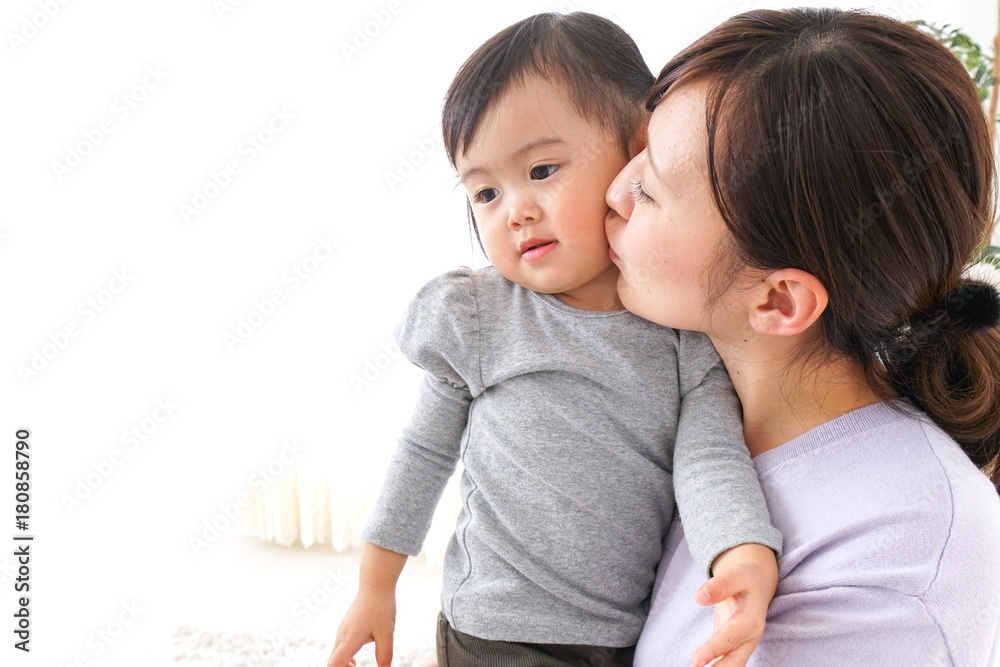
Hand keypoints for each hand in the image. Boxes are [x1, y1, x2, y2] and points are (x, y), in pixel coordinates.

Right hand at [327, 587, 396, 666]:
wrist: (375, 585)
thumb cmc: (380, 607)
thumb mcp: (387, 632)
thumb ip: (385, 654)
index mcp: (349, 639)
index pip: (334, 664)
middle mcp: (341, 636)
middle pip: (332, 662)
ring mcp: (342, 631)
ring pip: (336, 655)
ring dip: (343, 665)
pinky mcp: (345, 628)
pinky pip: (339, 648)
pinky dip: (345, 657)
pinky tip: (355, 662)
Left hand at [689, 543, 777, 666]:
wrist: (756, 583)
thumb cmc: (745, 579)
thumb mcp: (736, 575)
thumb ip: (720, 585)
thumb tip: (699, 597)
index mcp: (751, 621)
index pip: (729, 638)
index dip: (713, 650)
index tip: (695, 661)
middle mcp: (748, 638)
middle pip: (734, 661)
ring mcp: (741, 644)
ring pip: (731, 665)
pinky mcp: (731, 646)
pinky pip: (724, 662)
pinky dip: (714, 666)